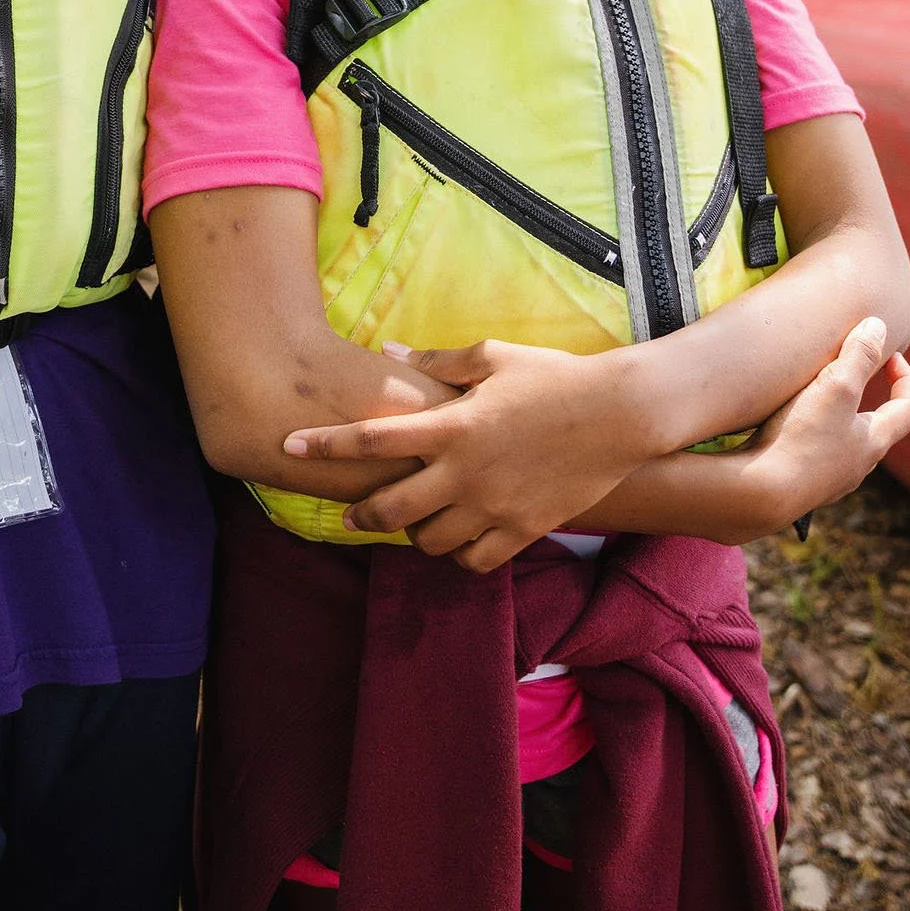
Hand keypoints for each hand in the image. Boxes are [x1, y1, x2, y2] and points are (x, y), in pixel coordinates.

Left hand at [282, 337, 662, 570]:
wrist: (620, 415)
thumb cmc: (555, 376)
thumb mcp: (494, 357)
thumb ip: (439, 360)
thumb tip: (392, 350)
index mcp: (453, 425)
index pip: (372, 437)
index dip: (325, 444)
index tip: (288, 446)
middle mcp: (465, 472)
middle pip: (389, 506)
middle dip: (360, 513)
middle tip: (350, 512)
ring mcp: (493, 506)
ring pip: (429, 541)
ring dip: (412, 534)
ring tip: (413, 522)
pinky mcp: (522, 529)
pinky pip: (475, 560)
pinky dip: (459, 555)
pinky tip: (457, 540)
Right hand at [743, 317, 909, 526]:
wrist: (759, 493)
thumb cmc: (801, 437)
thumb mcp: (835, 387)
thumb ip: (859, 355)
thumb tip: (879, 326)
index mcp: (873, 442)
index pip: (909, 409)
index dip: (906, 379)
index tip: (892, 354)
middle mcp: (857, 465)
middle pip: (877, 429)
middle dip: (870, 398)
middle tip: (851, 373)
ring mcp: (828, 481)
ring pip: (844, 445)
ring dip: (838, 420)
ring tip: (816, 397)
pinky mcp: (799, 487)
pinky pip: (814, 458)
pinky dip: (810, 438)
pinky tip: (786, 428)